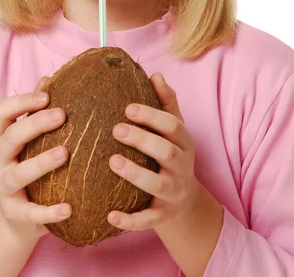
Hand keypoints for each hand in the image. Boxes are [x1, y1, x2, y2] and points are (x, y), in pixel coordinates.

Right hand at [0, 77, 70, 240]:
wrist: (16, 217)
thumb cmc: (27, 164)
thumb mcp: (28, 139)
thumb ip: (35, 110)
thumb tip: (48, 78)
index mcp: (1, 138)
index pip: (1, 112)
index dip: (22, 101)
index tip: (47, 95)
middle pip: (10, 138)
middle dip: (35, 124)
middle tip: (62, 115)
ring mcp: (2, 187)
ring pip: (18, 174)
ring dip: (41, 162)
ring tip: (65, 153)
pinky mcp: (14, 213)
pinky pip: (30, 213)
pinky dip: (48, 212)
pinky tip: (69, 208)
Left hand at [107, 73, 201, 231]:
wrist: (184, 201)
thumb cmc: (171, 153)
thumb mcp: (173, 129)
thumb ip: (166, 102)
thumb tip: (156, 74)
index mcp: (183, 142)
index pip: (172, 125)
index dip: (151, 116)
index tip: (127, 107)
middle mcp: (181, 166)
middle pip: (165, 151)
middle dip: (142, 140)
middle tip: (116, 129)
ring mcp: (173, 191)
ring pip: (157, 184)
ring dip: (135, 173)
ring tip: (112, 161)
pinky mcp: (162, 215)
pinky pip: (147, 219)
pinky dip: (130, 220)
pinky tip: (109, 215)